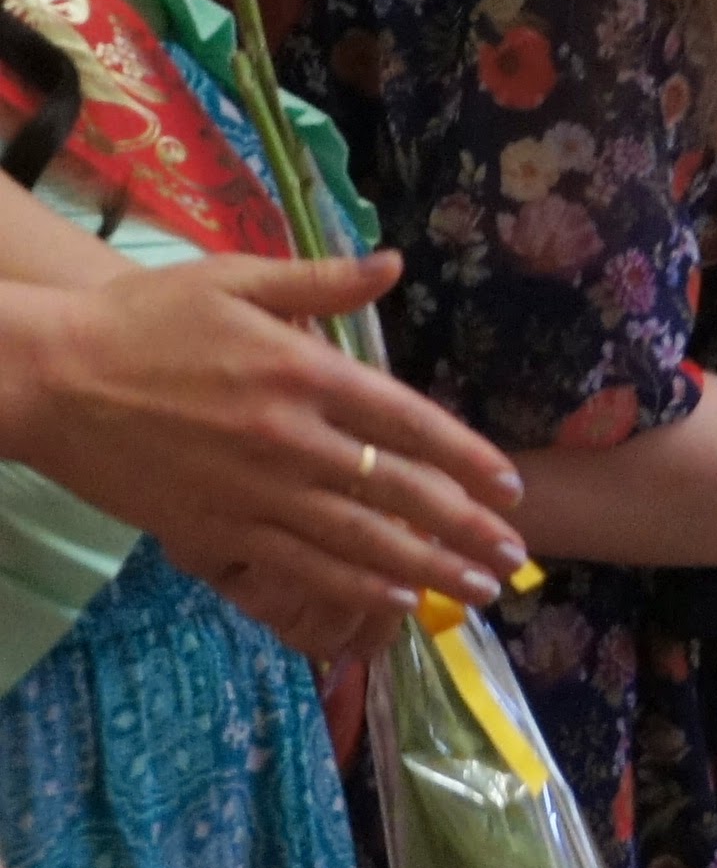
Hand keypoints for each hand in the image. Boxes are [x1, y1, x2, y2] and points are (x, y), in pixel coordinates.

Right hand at [0, 253, 528, 655]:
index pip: (411, 423)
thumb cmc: (145, 318)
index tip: (512, 486)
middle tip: (516, 558)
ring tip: (477, 590)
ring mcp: (252, 492)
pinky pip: (297, 568)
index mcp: (305, 373)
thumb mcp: (239, 279)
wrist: (50, 377)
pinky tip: (395, 602)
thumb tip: (395, 264)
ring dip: (427, 568)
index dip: (468, 459)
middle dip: (465, 528)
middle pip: (399, 493)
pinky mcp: (211, 531)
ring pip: (358, 542)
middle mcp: (291, 440)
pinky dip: (352, 588)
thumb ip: (323, 282)